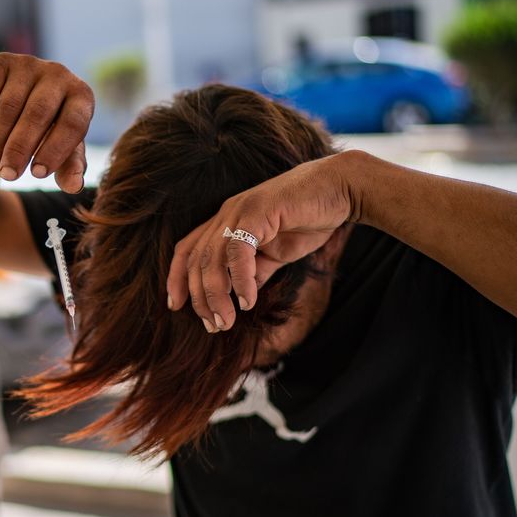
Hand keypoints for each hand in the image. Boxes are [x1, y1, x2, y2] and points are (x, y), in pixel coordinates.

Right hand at [0, 53, 94, 192]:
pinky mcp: (0, 62)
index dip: (55, 150)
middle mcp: (59, 73)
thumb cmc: (49, 135)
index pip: (72, 122)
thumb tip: (74, 186)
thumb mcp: (63, 152)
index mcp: (82, 96)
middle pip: (37, 114)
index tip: (37, 175)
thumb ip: (70, 168)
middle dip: (20, 149)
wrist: (20, 107)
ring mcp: (29, 64)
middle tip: (9, 176)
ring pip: (9, 107)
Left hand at [167, 154, 354, 329]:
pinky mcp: (258, 211)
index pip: (187, 250)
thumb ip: (256, 272)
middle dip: (200, 298)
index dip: (176, 278)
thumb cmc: (309, 218)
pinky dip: (240, 280)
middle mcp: (227, 214)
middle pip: (197, 260)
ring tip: (226, 321)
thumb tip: (241, 298)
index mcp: (225, 222)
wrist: (340, 190)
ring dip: (217, 295)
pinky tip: (247, 301)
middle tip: (214, 326)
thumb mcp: (276, 253)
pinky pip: (239, 251)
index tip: (176, 306)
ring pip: (213, 258)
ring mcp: (240, 210)